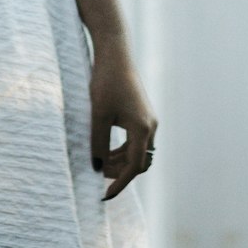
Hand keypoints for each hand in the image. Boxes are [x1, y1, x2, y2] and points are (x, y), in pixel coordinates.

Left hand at [89, 39, 158, 201]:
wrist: (114, 52)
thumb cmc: (105, 81)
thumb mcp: (98, 115)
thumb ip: (98, 143)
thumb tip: (96, 168)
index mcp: (142, 129)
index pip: (134, 167)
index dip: (120, 183)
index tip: (104, 195)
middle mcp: (151, 126)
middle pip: (140, 162)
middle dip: (120, 173)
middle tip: (99, 177)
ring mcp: (148, 119)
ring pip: (138, 151)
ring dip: (121, 161)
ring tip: (99, 164)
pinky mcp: (143, 113)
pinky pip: (136, 140)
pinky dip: (123, 149)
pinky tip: (106, 149)